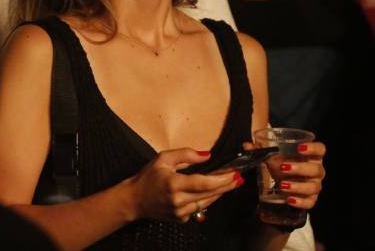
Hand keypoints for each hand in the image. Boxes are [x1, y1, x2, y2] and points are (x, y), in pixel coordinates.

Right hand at [128, 148, 244, 221]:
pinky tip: (213, 191)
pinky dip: (208, 199)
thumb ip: (186, 154)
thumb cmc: (148, 177)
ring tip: (231, 183)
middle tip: (239, 178)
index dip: (221, 179)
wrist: (134, 200)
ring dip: (220, 192)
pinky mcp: (181, 219)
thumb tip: (206, 155)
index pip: (203, 183)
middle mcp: (178, 200)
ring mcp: (180, 212)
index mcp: (173, 184)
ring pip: (207, 202)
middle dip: (226, 186)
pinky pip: (199, 208)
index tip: (234, 174)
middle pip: (209, 194)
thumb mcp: (163, 158)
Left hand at [256, 140, 325, 209]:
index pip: (320, 149)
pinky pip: (310, 203)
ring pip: (314, 187)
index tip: (299, 147)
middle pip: (316, 169)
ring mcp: (315, 185)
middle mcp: (316, 170)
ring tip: (282, 185)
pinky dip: (300, 202)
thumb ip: (260, 148)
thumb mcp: (272, 155)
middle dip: (300, 168)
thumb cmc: (281, 163)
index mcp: (311, 155)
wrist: (281, 181)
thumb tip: (247, 145)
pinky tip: (289, 199)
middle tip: (283, 167)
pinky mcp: (310, 199)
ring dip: (298, 186)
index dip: (313, 148)